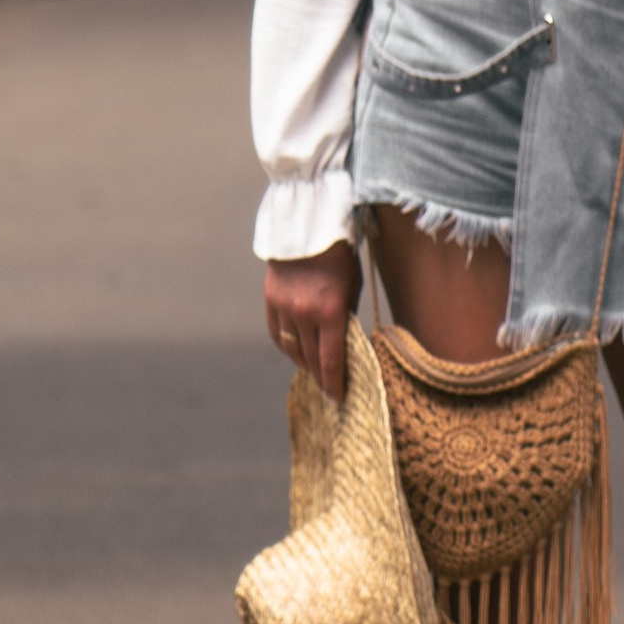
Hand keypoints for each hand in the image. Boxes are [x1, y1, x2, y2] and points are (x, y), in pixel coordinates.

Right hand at [264, 245, 361, 401]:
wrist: (307, 225)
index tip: (339, 398)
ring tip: (313, 369)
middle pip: (310, 360)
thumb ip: (346, 316)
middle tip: (329, 388)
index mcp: (330, 312)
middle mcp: (304, 315)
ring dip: (303, 363)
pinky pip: (277, 334)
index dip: (334, 384)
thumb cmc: (339, 254)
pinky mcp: (270, 301)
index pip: (330, 362)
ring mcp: (284, 308)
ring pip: (292, 350)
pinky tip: (295, 350)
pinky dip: (286, 346)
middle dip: (321, 377)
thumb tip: (344, 343)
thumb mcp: (352, 286)